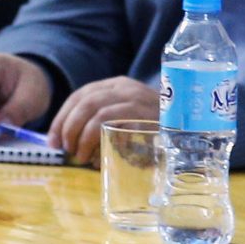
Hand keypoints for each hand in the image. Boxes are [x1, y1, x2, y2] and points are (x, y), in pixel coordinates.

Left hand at [46, 77, 160, 166]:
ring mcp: (134, 98)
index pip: (80, 95)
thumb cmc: (156, 132)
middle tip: (64, 150)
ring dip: (79, 136)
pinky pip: (106, 122)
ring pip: (92, 111)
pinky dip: (93, 140)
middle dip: (66, 128)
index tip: (53, 141)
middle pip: (83, 102)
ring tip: (78, 156)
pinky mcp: (141, 113)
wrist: (191, 130)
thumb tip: (69, 144)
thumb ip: (103, 123)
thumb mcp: (127, 120)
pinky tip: (94, 158)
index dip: (61, 119)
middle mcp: (125, 87)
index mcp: (117, 86)